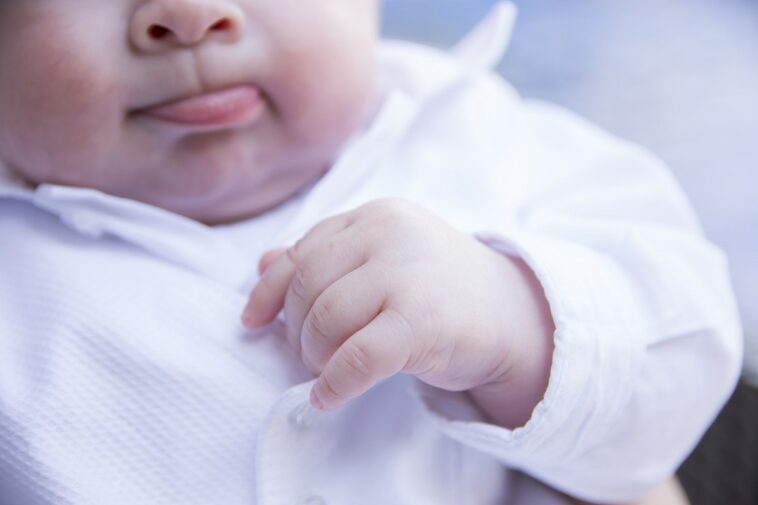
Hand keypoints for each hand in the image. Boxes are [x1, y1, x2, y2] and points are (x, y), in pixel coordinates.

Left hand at [242, 199, 553, 427]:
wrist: (513, 316)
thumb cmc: (439, 290)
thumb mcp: (383, 261)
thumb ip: (326, 257)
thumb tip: (262, 263)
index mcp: (376, 216)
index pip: (302, 251)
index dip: (269, 291)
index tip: (253, 320)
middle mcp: (389, 234)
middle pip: (308, 287)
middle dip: (298, 329)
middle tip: (312, 354)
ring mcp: (407, 274)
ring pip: (325, 321)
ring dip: (315, 356)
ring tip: (328, 369)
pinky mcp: (422, 321)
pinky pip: (356, 358)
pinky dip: (334, 383)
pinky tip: (328, 397)